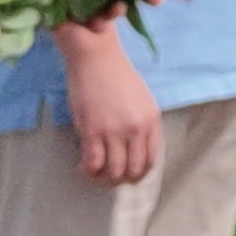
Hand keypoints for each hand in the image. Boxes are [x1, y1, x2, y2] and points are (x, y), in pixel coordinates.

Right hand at [60, 27, 161, 184]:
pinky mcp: (92, 130)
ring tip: (95, 174)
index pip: (151, 159)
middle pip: (134, 170)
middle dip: (122, 180)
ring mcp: (114, 131)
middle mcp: (135, 129)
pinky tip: (83, 167)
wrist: (95, 56)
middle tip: (109, 177)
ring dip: (104, 180)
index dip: (140, 172)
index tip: (128, 173)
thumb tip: (133, 148)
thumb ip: (140, 122)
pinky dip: (88, 171)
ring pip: (114, 172)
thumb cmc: (115, 72)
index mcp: (150, 120)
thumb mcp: (140, 98)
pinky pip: (93, 163)